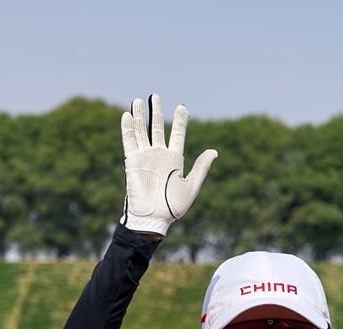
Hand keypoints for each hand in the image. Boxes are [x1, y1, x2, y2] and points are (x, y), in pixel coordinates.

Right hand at [120, 94, 216, 235]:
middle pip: (157, 129)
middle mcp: (159, 156)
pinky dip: (128, 129)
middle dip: (156, 113)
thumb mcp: (191, 185)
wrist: (154, 218)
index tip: (182, 107)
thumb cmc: (173, 206)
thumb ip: (201, 168)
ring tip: (139, 100)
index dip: (179, 121)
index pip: (177, 135)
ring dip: (141, 116)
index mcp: (175, 160)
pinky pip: (129, 142)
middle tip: (155, 96)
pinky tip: (128, 115)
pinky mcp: (132, 162)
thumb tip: (214, 151)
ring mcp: (145, 157)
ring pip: (142, 131)